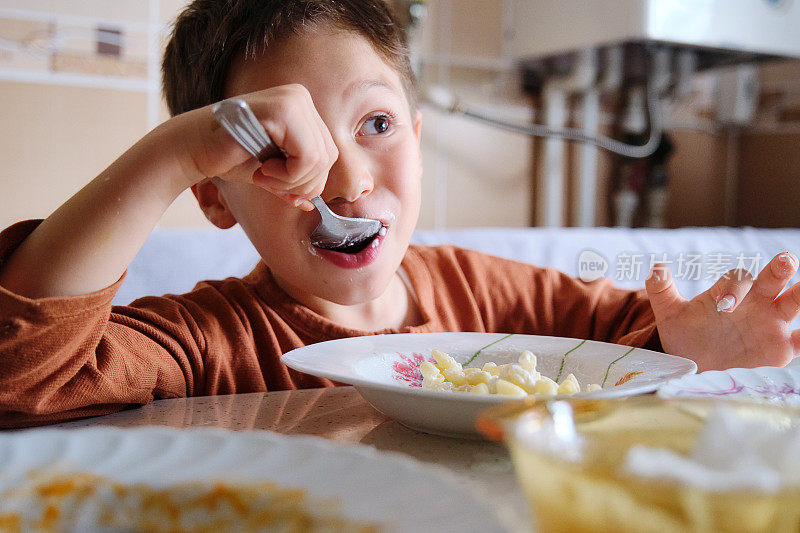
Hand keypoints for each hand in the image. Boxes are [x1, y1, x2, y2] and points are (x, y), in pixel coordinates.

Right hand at [161, 84, 337, 209]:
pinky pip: (306, 157)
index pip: (329, 153)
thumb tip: (312, 203)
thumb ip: (294, 184)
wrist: (192, 149)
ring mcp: (292, 100)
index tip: (277, 183)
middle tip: (269, 182)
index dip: (308, 180)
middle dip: (302, 184)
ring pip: (319, 159)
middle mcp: (300, 97)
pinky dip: (286, 176)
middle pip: (329, 157)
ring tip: (264, 176)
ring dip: (291, 182)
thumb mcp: (271, 173)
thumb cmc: (229, 158)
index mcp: (302, 107)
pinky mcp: (282, 110)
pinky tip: (263, 170)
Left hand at [645, 252, 799, 370]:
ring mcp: (771, 323)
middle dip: (780, 268)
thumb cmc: (684, 332)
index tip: (724, 304)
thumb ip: (661, 291)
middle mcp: (755, 302)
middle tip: (784, 261)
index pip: (738, 279)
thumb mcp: (669, 313)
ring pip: (795, 302)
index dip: (734, 287)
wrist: (692, 362)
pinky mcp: (780, 348)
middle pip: (773, 279)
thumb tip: (656, 269)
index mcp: (731, 291)